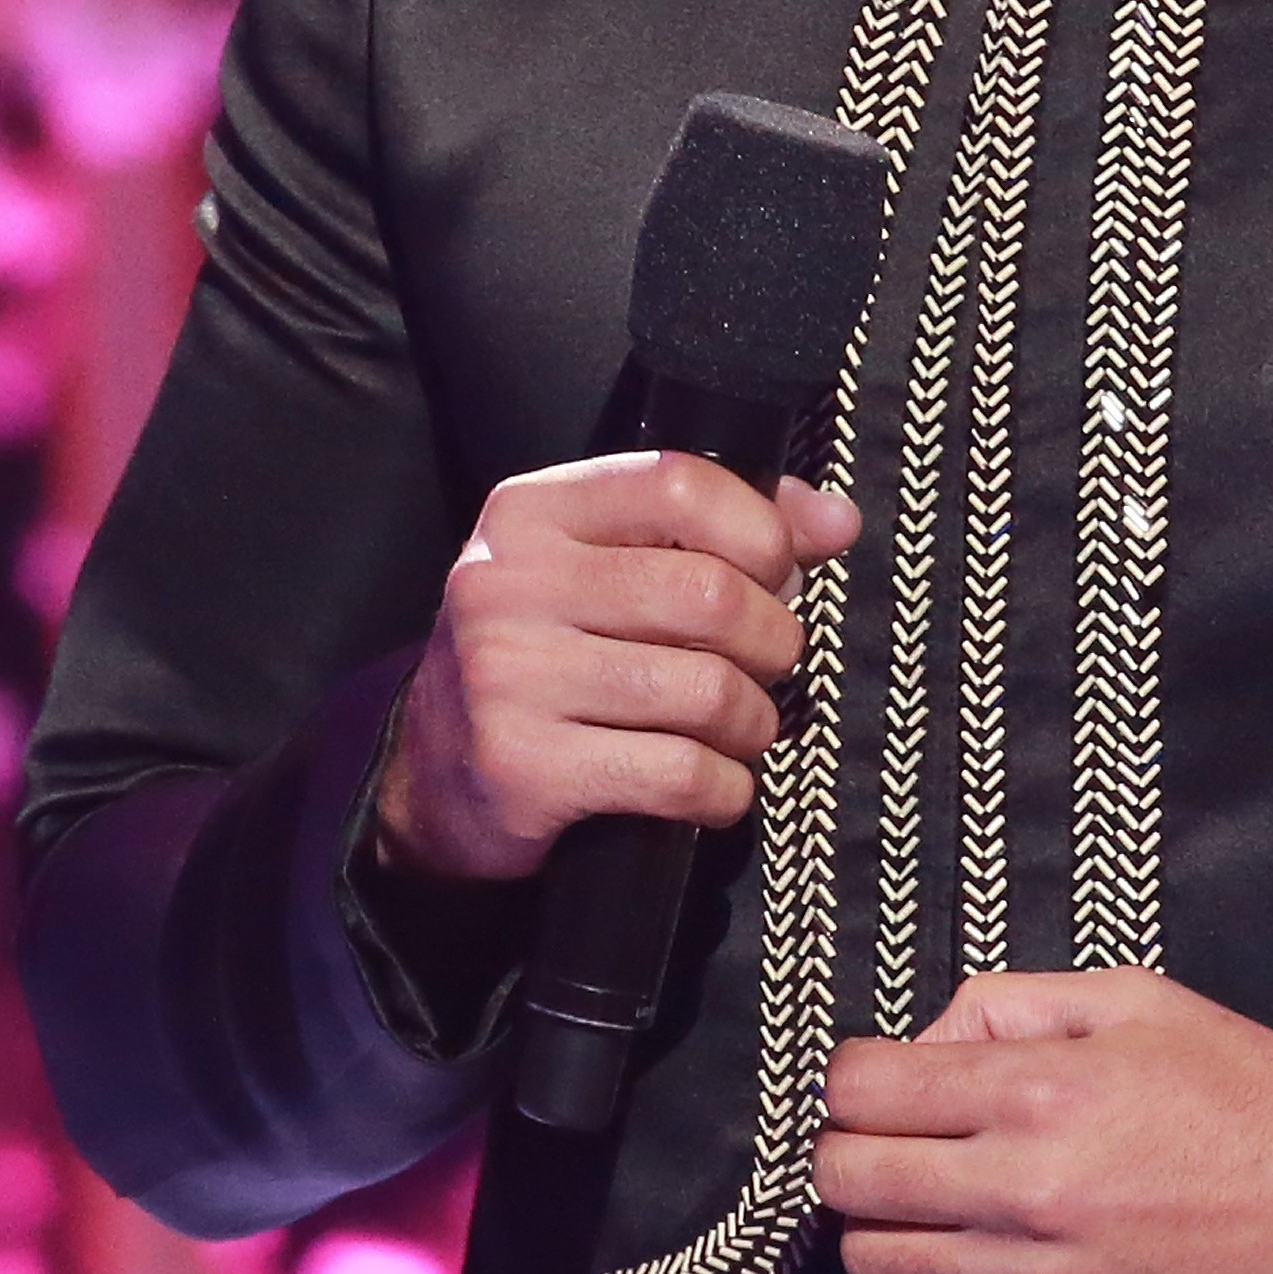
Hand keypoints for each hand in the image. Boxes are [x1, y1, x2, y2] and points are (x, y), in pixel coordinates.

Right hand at [370, 455, 859, 884]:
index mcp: (531, 513)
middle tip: (769, 667)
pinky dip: (725, 790)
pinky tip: (713, 786)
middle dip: (775, 641)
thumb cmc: (550, 657)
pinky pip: (681, 775)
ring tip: (741, 730)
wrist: (436, 775)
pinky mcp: (525, 767)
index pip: (680, 484)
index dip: (760, 530)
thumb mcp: (606, 568)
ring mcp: (509, 677)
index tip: (779, 572)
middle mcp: (508, 584)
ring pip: (708, 691)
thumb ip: (721, 529)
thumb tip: (836, 521)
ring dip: (755, 724)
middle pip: (711, 595)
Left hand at [814, 968, 1272, 1273]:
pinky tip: (986, 1249)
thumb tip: (922, 1044)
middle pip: (846, 1178)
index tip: (877, 1081)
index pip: (860, 1088)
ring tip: (935, 1197)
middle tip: (891, 1137)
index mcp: (1038, 1091)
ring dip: (885, 1220)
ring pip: (873, 1258)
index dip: (854, 1077)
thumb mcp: (1138, 1001)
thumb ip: (1011, 1003)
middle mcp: (1022, 1190)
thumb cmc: (1248, 1096)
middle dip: (850, 1147)